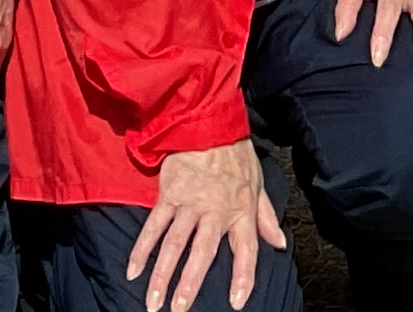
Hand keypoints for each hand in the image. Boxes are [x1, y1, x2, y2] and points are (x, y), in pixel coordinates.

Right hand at [126, 140, 285, 311]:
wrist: (210, 121)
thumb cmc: (236, 155)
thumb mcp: (258, 184)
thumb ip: (266, 219)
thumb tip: (279, 244)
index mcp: (241, 210)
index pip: (245, 251)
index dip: (242, 278)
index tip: (235, 302)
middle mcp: (215, 211)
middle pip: (202, 254)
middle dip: (190, 285)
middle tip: (180, 310)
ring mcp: (189, 203)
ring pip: (173, 245)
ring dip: (162, 276)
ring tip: (153, 302)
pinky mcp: (168, 194)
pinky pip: (153, 226)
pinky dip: (141, 249)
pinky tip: (133, 271)